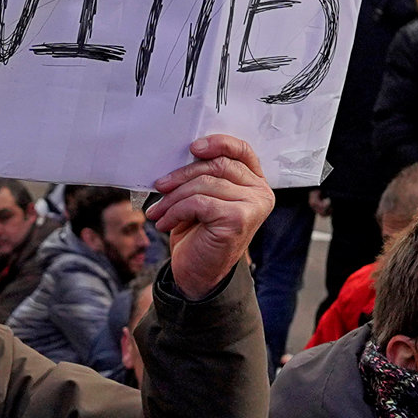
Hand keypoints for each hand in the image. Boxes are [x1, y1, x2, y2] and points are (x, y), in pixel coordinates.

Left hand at [147, 133, 273, 300]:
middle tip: (159, 186)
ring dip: (172, 198)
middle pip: (217, 165)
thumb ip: (204, 176)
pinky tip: (165, 223)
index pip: (242, 151)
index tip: (192, 147)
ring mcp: (252, 206)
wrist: (199, 274)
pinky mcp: (237, 219)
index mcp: (255, 183)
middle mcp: (260, 193)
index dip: (218, 143)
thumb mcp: (203, 198)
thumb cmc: (200, 234)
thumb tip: (179, 156)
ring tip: (157, 211)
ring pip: (204, 184)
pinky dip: (175, 211)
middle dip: (181, 175)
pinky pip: (198, 202)